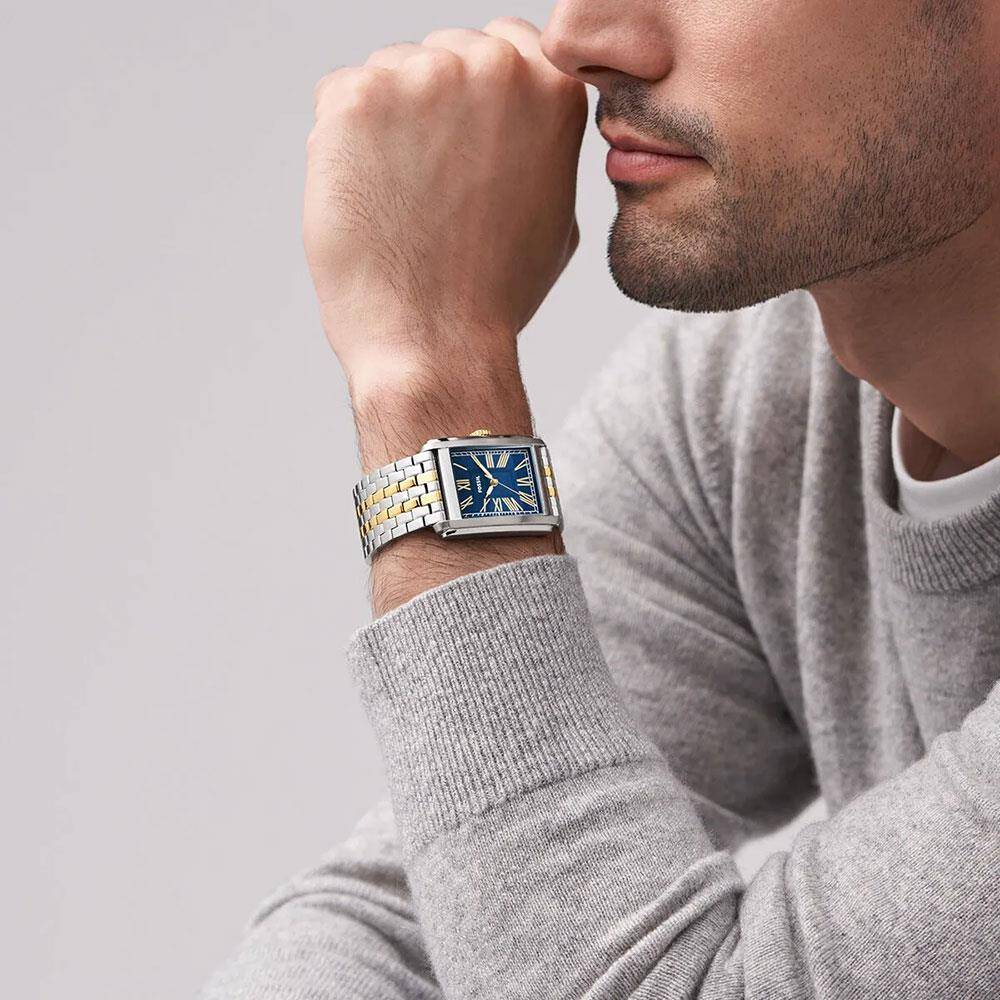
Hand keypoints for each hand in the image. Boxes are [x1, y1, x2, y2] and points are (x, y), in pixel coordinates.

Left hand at [304, 17, 587, 400]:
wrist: (435, 342)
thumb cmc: (492, 294)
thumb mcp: (555, 215)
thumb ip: (541, 149)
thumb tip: (523, 127)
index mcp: (551, 90)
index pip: (504, 45)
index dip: (476, 97)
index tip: (465, 144)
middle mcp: (492, 67)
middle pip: (442, 53)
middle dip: (429, 108)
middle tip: (430, 187)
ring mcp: (422, 78)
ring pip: (387, 74)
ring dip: (384, 126)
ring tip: (400, 202)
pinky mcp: (356, 99)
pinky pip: (337, 99)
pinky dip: (339, 144)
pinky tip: (367, 198)